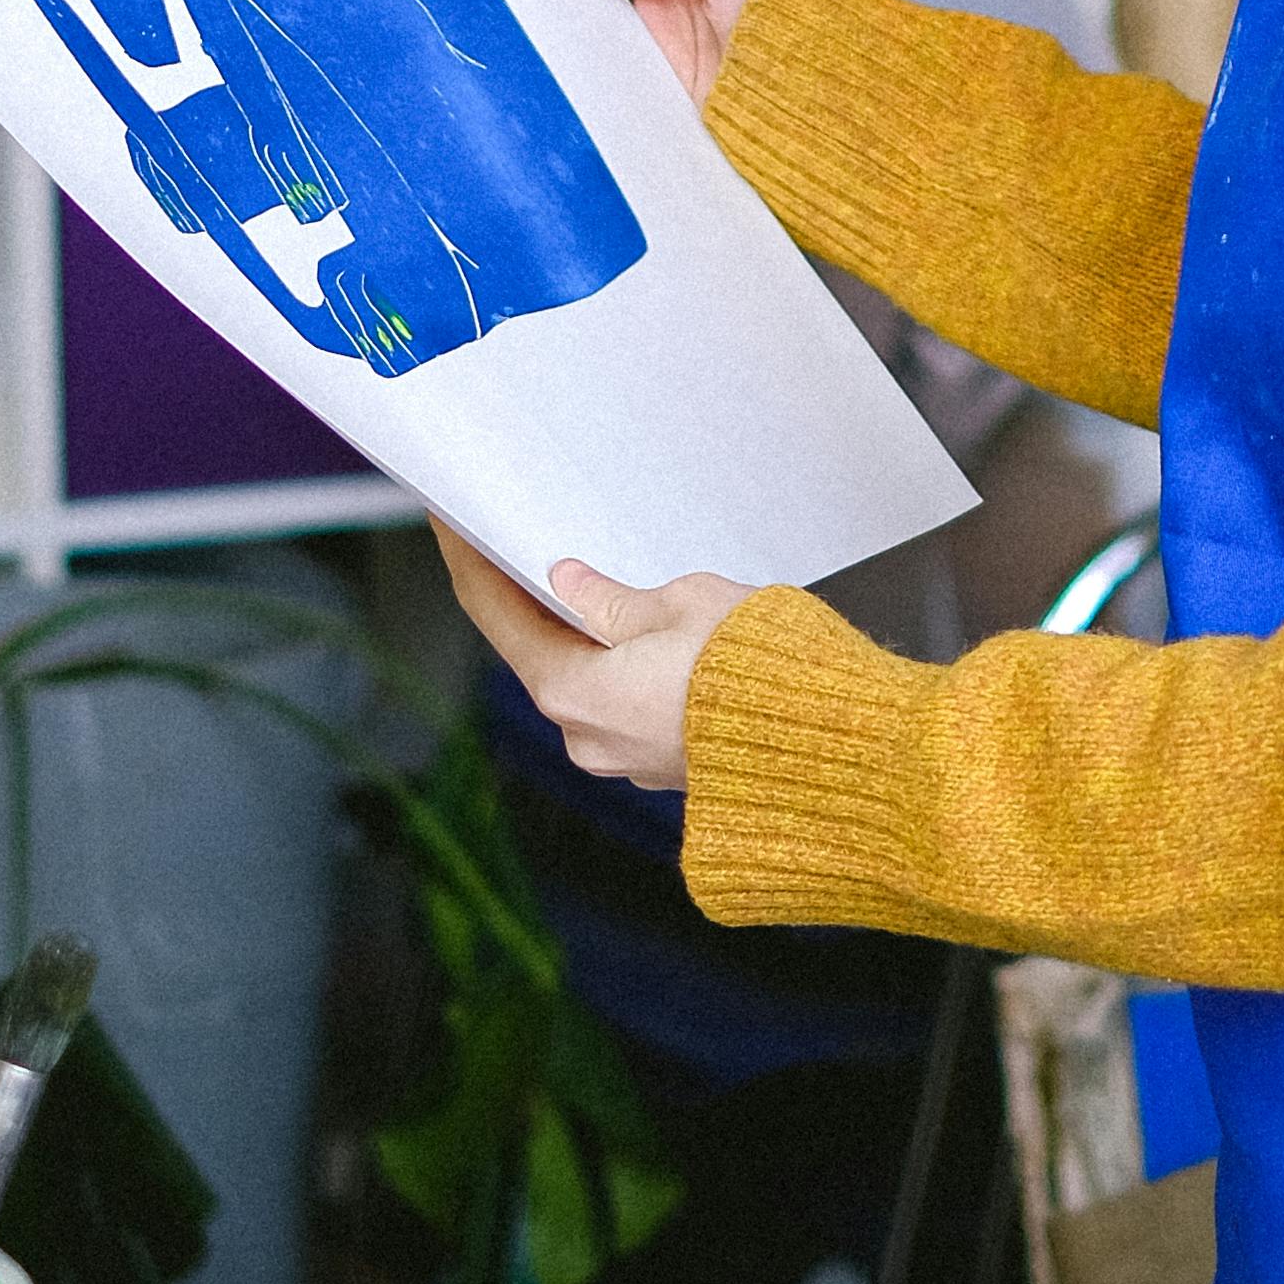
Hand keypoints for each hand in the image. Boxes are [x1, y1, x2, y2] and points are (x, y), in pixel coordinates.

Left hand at [434, 522, 741, 791]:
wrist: (834, 746)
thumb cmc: (762, 672)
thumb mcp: (682, 604)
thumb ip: (614, 598)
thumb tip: (570, 583)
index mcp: (573, 691)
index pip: (496, 614)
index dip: (469, 559)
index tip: (450, 520)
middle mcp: (587, 735)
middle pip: (538, 651)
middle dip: (530, 596)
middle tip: (520, 537)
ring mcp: (624, 757)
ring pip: (586, 680)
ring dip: (584, 633)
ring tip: (591, 576)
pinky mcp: (663, 763)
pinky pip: (625, 703)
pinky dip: (622, 665)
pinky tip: (644, 630)